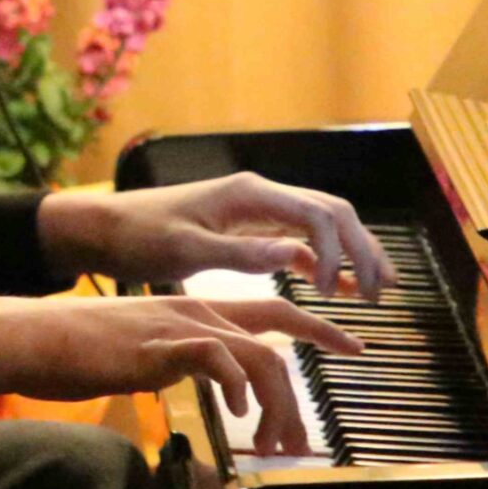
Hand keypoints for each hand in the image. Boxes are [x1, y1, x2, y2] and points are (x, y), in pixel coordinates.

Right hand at [0, 293, 363, 456]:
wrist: (38, 337)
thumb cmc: (80, 350)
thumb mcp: (143, 354)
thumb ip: (177, 362)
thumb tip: (196, 385)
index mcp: (196, 309)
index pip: (272, 311)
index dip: (318, 328)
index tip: (353, 345)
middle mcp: (198, 309)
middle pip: (279, 333)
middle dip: (305, 386)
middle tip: (304, 438)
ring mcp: (182, 324)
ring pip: (259, 356)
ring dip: (274, 407)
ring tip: (267, 447)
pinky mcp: (164, 344)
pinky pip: (220, 360)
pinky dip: (237, 389)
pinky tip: (232, 415)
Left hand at [37, 172, 396, 300]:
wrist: (106, 229)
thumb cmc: (140, 237)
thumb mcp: (187, 249)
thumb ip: (242, 253)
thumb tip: (297, 256)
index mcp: (251, 194)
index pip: (317, 215)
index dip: (339, 253)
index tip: (337, 294)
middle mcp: (262, 194)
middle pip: (332, 214)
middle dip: (363, 250)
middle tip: (381, 293)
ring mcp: (258, 208)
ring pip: (322, 224)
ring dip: (352, 253)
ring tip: (377, 290)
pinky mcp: (250, 225)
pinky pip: (300, 238)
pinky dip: (324, 260)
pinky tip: (337, 287)